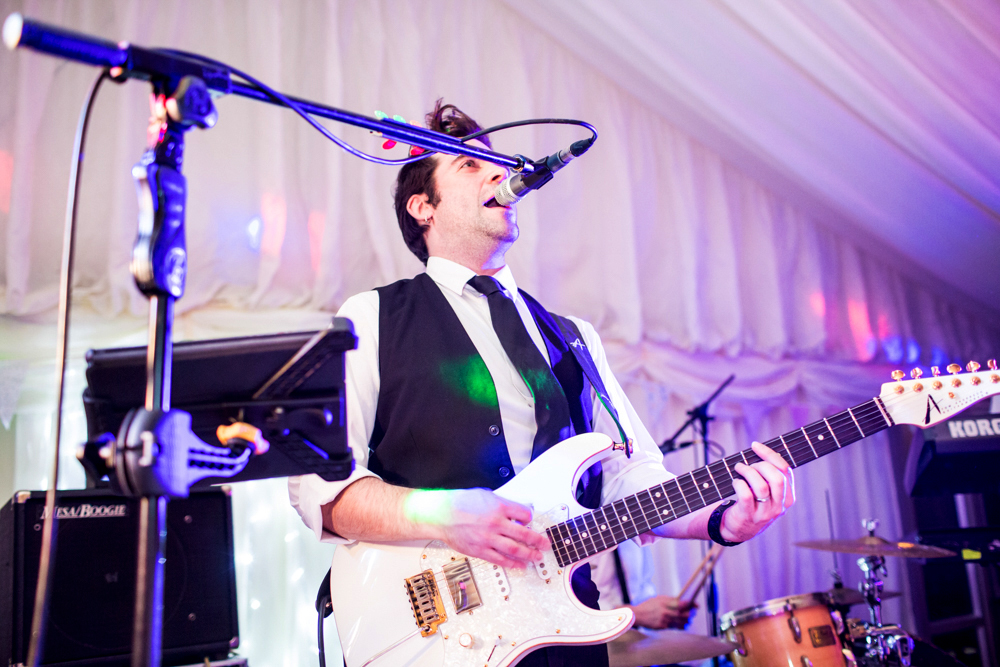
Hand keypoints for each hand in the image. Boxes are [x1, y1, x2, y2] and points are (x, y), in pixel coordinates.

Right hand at [427, 488, 548, 568]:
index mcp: (499, 507)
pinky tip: (520, 565)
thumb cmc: (460, 502)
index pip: (524, 514)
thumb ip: (502, 503)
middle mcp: (496, 523)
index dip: (529, 518)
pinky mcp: (481, 550)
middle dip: (537, 540)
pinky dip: (512, 563)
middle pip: (524, 534)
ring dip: (529, 554)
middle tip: (545, 544)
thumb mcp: (486, 495)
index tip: (531, 521)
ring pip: (515, 549)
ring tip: (537, 557)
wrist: (441, 514)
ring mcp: (488, 538)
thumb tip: (515, 510)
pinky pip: (500, 559)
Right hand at [628, 596, 696, 629]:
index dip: (691, 605)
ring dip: (687, 621)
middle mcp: (665, 611)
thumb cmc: (648, 605)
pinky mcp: (662, 627)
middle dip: (690, 614)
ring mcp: (664, 620)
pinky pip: (675, 627)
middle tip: (693, 613)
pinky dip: (681, 626)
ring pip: (681, 622)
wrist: (637, 615)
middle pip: (683, 614)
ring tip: (689, 619)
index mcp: (664, 602)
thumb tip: (683, 601)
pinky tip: (683, 625)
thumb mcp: (658, 599)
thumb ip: (670, 600)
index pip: (681, 604)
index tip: (696, 605)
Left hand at [721, 441, 794, 542]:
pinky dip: (739, 484)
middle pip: (777, 478)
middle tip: (749, 464)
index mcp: (788, 496)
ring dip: (748, 472)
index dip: (769, 454)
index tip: (755, 445)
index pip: (785, 470)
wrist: (740, 529)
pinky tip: (735, 482)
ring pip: (761, 486)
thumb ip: (769, 475)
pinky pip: (746, 495)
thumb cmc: (754, 503)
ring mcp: (765, 513)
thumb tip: (758, 449)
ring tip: (739, 469)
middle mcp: (779, 506)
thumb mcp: (769, 492)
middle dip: (761, 465)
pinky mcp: (749, 515)